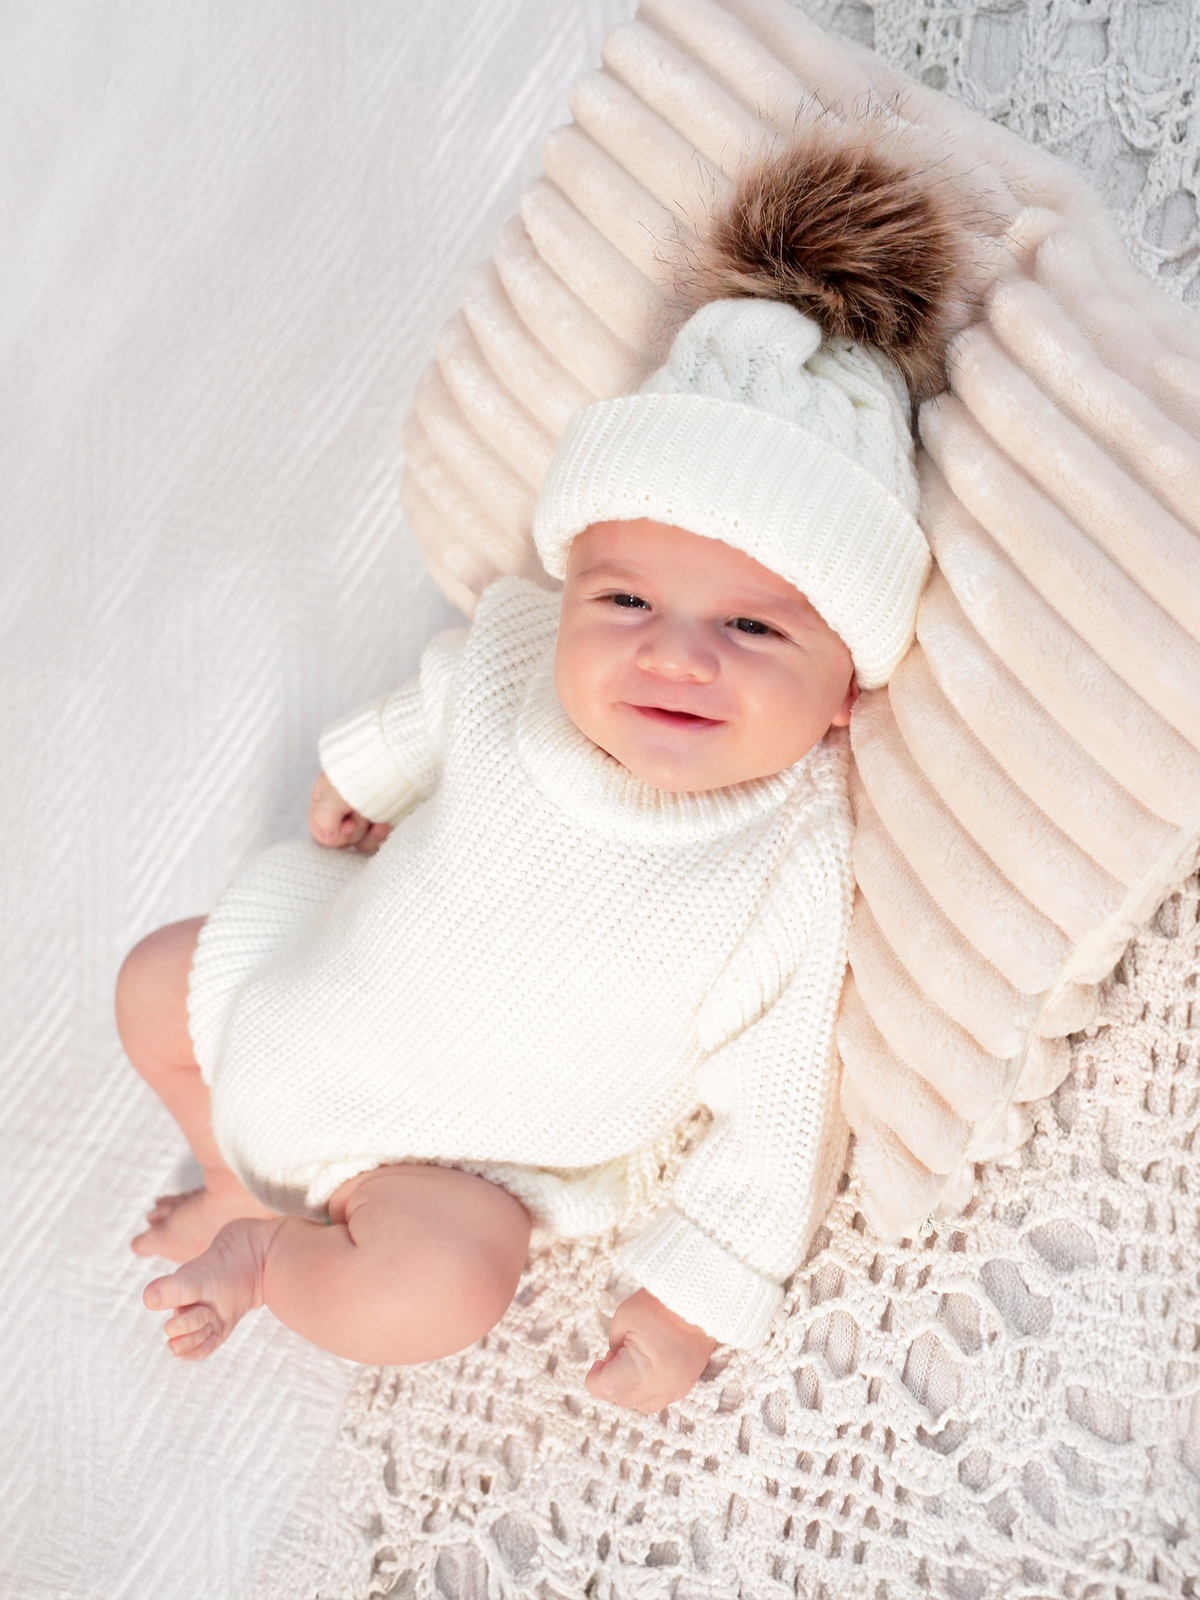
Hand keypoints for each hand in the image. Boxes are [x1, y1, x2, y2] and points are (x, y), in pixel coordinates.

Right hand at [308, 772, 390, 853]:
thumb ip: (325, 815)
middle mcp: (342, 810)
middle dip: (355, 830)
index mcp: (324, 800)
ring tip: (380, 820)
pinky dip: (380, 836)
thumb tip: (325, 838)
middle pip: (341, 841)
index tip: (349, 824)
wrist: (402, 754)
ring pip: (359, 843)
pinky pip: (376, 842)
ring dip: (370, 835)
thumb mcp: (339, 789)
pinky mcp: (382, 822)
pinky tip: (387, 824)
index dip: (334, 834)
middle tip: (364, 813)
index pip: (320, 832)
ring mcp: (363, 817)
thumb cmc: (367, 766)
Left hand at [585, 1288, 716, 1412]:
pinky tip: (647, 1368)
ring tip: (630, 1364)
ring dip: (630, 1390)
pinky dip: (649, 1390)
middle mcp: (662, 1385)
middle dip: (611, 1381)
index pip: (608, 1388)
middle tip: (612, 1357)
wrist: (697, 1299)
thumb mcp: (623, 1319)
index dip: (594, 1379)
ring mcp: (677, 1387)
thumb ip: (613, 1346)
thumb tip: (613, 1362)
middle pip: (624, 1399)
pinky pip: (662, 1399)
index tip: (596, 1364)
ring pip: (643, 1405)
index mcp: (644, 1369)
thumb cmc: (658, 1305)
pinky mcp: (687, 1383)